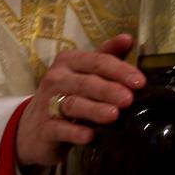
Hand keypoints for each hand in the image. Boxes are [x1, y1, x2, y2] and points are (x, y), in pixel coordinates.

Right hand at [16, 34, 146, 166]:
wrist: (34, 128)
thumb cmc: (67, 95)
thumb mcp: (84, 73)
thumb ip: (106, 56)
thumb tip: (128, 38)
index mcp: (69, 61)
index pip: (97, 61)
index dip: (119, 70)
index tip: (140, 82)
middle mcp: (56, 78)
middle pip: (86, 82)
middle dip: (108, 90)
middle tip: (128, 99)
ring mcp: (47, 103)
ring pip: (73, 104)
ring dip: (94, 109)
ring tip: (113, 115)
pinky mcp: (44, 128)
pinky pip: (60, 129)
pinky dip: (75, 132)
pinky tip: (90, 136)